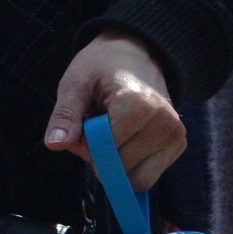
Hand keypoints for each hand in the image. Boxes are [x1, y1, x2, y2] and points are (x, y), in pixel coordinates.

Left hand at [45, 29, 184, 188]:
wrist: (135, 54)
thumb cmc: (100, 67)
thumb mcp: (74, 84)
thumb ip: (65, 116)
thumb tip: (54, 144)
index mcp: (139, 106)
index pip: (105, 151)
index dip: (85, 145)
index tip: (82, 124)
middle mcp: (165, 124)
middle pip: (121, 169)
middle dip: (99, 156)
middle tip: (94, 127)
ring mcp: (176, 136)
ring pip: (136, 179)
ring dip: (116, 163)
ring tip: (111, 131)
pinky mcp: (178, 145)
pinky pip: (147, 175)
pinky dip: (130, 164)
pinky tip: (126, 137)